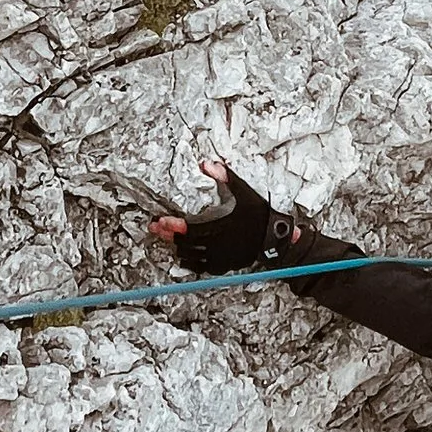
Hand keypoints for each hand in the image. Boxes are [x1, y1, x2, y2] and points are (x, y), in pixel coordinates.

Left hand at [149, 160, 299, 277]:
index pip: (193, 229)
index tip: (161, 221)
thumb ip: (225, 177)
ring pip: (192, 257)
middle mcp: (220, 245)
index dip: (175, 226)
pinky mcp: (225, 265)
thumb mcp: (244, 191)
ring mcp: (222, 258)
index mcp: (223, 226)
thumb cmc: (259, 214)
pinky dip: (190, 262)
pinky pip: (202, 268)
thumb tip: (207, 163)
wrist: (276, 237)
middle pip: (188, 244)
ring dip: (177, 248)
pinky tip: (182, 256)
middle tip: (155, 229)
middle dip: (169, 235)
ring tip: (166, 239)